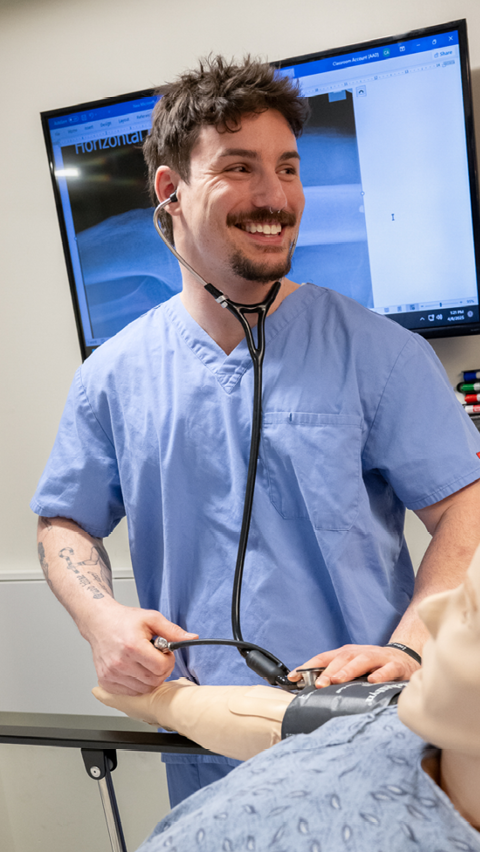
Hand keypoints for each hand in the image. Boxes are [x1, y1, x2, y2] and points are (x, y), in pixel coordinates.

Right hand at [84, 599, 197, 694]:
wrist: (100, 622)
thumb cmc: (125, 620)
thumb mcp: (152, 618)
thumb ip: (173, 630)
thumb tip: (193, 638)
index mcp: (133, 646)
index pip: (161, 667)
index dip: (168, 660)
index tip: (164, 652)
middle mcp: (120, 663)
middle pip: (154, 680)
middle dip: (161, 670)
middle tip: (156, 657)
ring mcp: (111, 674)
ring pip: (143, 689)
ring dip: (149, 678)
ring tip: (144, 662)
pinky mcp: (106, 681)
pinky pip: (130, 692)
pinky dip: (137, 684)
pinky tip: (134, 669)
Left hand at [288, 643, 419, 687]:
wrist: (406, 660)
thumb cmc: (375, 668)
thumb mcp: (354, 670)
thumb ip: (337, 677)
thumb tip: (311, 690)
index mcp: (349, 654)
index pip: (325, 657)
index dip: (309, 666)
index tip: (294, 677)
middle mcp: (362, 653)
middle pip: (342, 658)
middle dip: (328, 670)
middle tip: (319, 684)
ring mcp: (379, 658)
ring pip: (362, 660)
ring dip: (348, 670)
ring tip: (337, 680)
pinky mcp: (396, 666)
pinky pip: (388, 669)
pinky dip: (380, 674)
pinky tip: (372, 681)